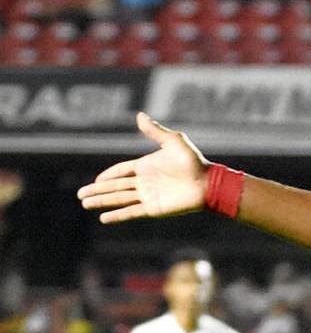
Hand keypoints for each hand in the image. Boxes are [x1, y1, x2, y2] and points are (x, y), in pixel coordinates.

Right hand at [77, 112, 208, 222]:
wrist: (208, 183)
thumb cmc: (193, 161)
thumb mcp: (174, 142)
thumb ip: (155, 131)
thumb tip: (139, 114)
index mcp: (147, 166)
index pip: (121, 171)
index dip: (107, 175)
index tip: (95, 180)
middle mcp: (145, 181)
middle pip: (115, 186)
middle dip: (98, 190)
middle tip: (80, 195)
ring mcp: (148, 195)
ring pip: (119, 199)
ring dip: (102, 202)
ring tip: (85, 204)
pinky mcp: (153, 208)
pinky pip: (131, 212)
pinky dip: (118, 215)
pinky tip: (104, 218)